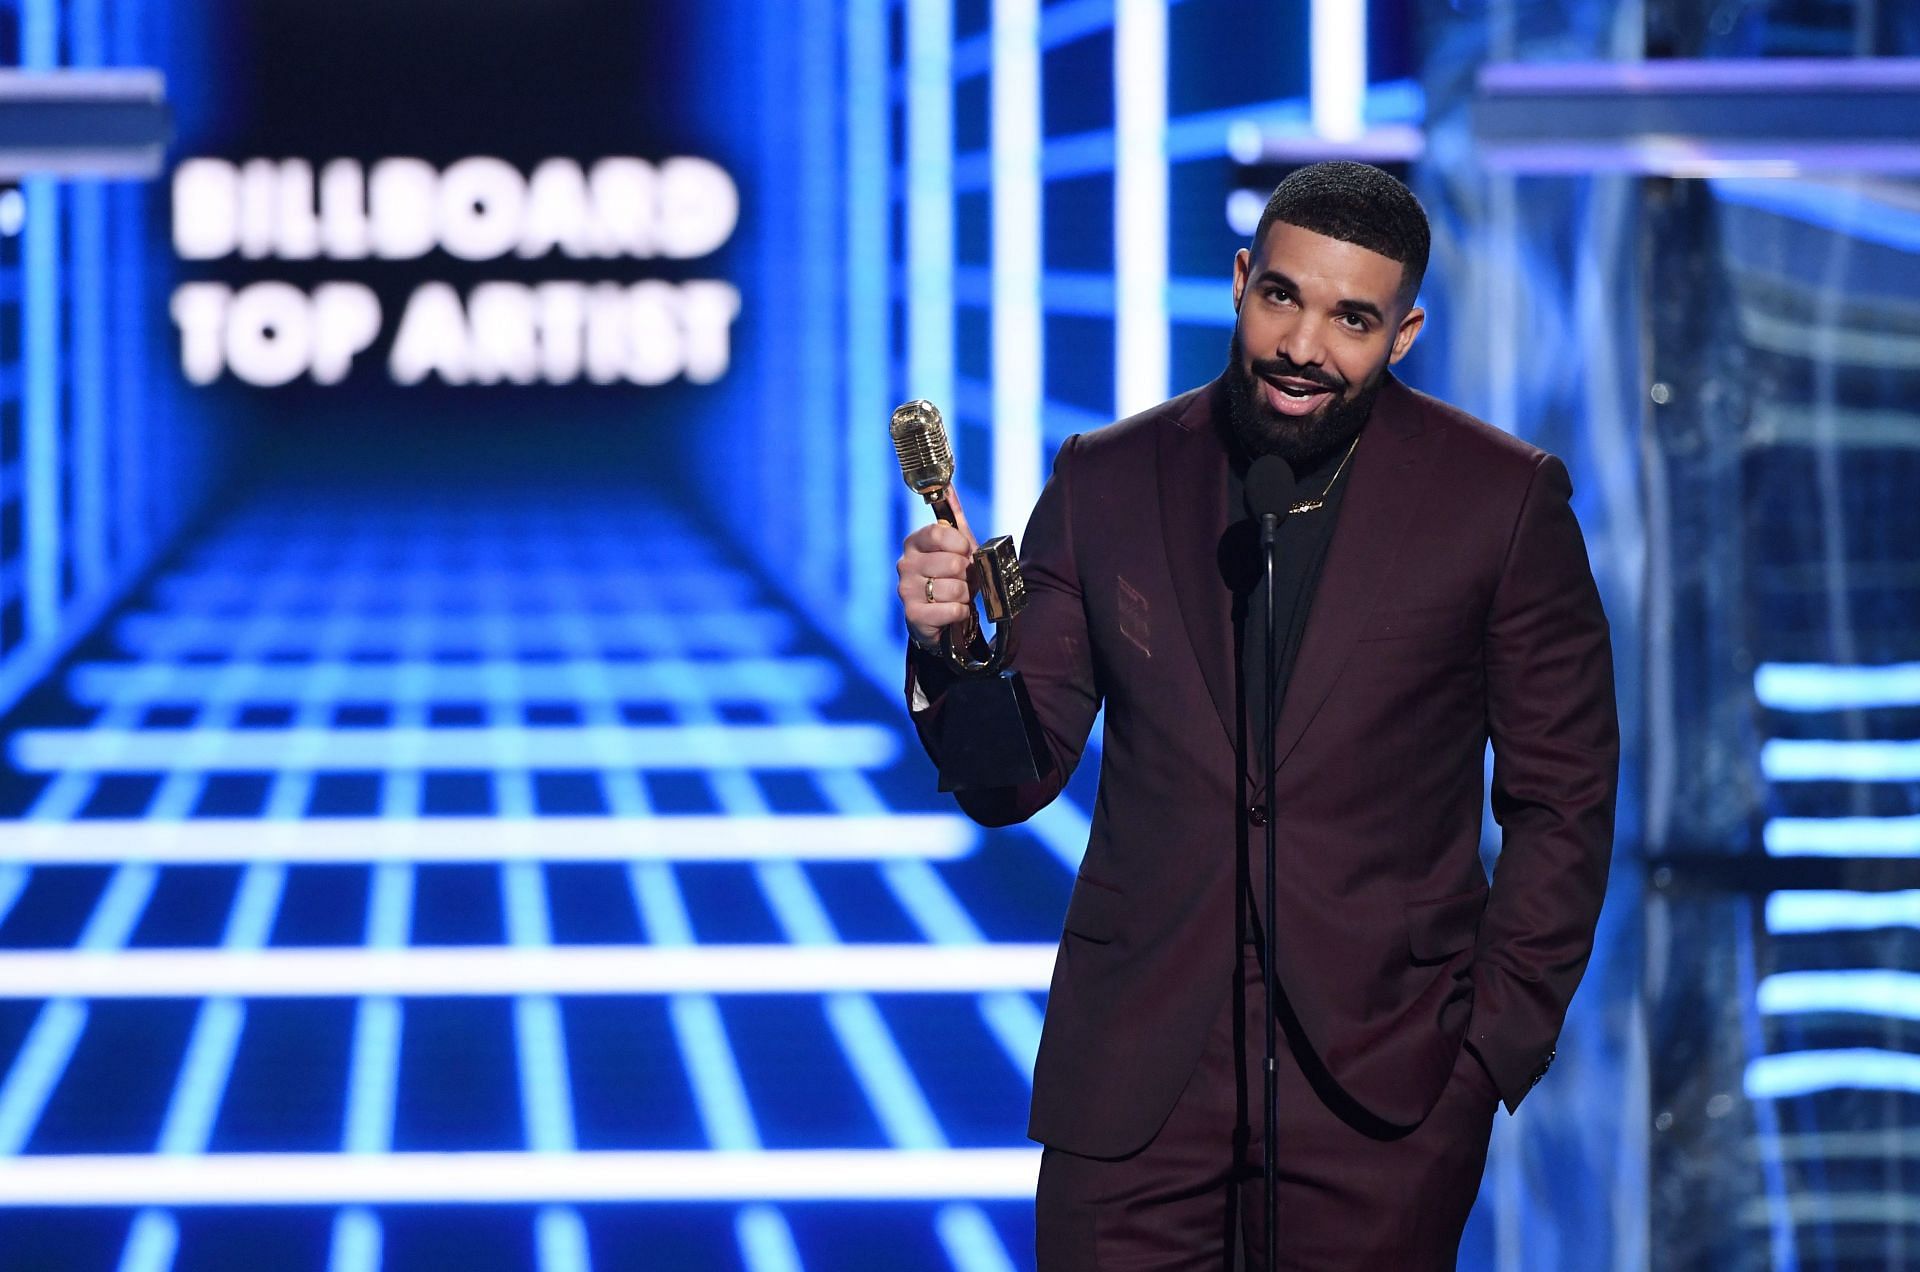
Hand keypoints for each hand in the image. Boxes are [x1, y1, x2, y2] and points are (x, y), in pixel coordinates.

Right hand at [896, 485, 978, 649]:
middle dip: (967, 575)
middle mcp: (905, 564)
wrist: (943, 618)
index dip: (960, 545)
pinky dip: (961, 612)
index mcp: (914, 543)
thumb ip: (954, 517)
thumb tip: (948, 486)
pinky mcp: (914, 615)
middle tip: (964, 580)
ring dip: (965, 595)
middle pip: (951, 563)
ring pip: (954, 588)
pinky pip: (952, 610)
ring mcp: (906, 590)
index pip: (938, 533)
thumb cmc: (952, 578)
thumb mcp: (957, 546)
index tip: (965, 553)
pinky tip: (955, 611)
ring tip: (959, 596)